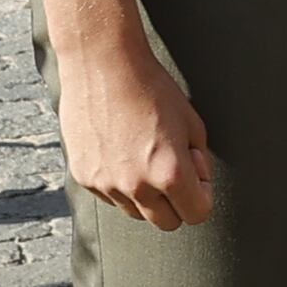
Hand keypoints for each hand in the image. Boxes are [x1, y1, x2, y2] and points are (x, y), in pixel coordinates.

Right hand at [60, 30, 214, 228]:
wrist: (102, 64)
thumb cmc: (151, 88)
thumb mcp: (191, 122)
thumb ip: (199, 161)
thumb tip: (196, 182)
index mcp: (170, 174)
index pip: (197, 215)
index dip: (202, 194)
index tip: (196, 173)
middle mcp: (137, 186)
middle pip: (167, 223)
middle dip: (176, 202)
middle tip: (171, 166)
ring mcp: (106, 184)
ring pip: (136, 211)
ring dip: (145, 194)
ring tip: (142, 154)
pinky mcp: (84, 177)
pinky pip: (110, 195)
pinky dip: (118, 182)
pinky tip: (119, 148)